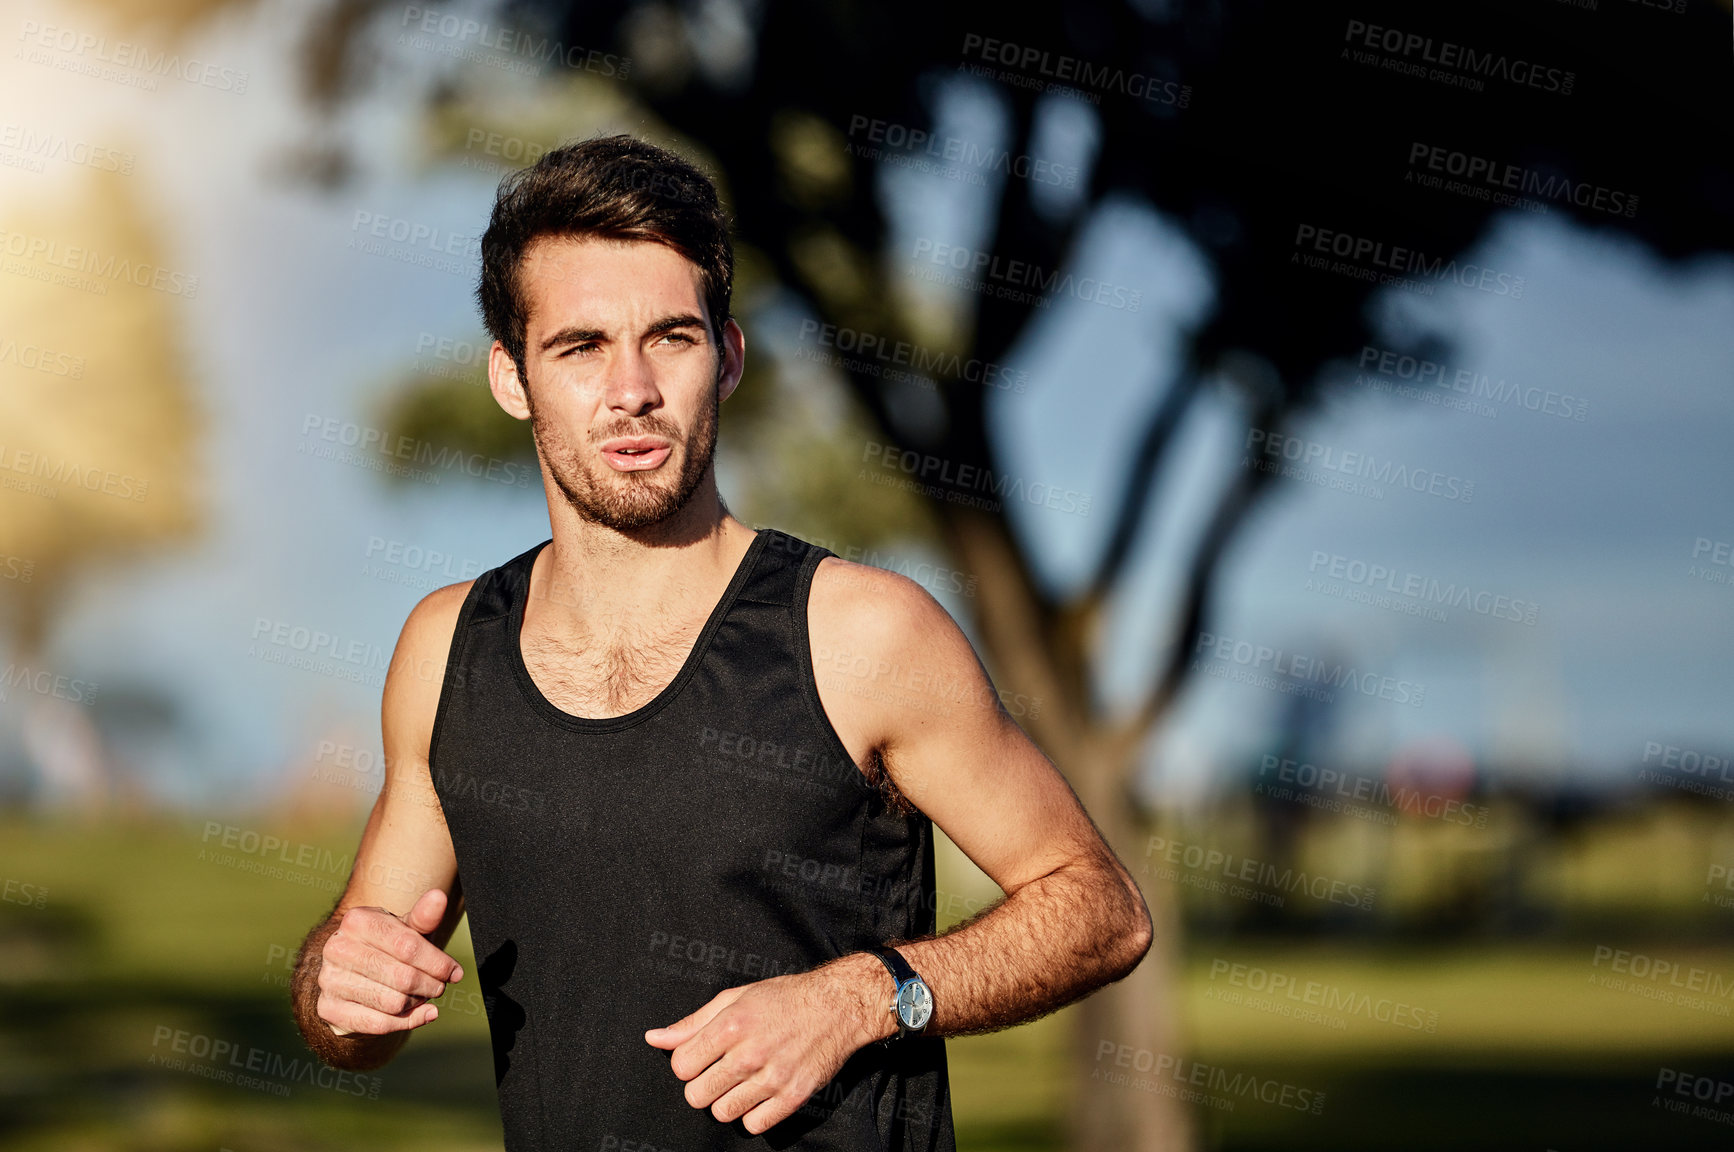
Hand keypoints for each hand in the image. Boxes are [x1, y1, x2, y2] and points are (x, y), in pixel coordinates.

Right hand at [316, 887, 463, 1036]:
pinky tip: (420, 1014)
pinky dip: (406, 1022)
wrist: (352, 972)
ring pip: (393, 1003)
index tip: (455, 973)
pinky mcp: (328, 1008)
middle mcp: (337, 948)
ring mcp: (329, 980)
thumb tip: (439, 897)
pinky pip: (377, 1024)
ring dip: (417, 1002)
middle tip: (439, 987)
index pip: (408, 946)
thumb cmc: (387, 947)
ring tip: (422, 995)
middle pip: (403, 977)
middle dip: (430, 985)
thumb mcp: (405, 929)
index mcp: (357, 921)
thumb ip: (423, 917)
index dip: (438, 963)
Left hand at [644, 955, 888, 1133]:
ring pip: (722, 1113)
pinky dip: (752, 1115)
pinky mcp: (793, 1097)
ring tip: (741, 1082)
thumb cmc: (783, 998)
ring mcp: (772, 1078)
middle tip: (720, 1072)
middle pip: (696, 1096)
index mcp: (730, 1026)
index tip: (701, 1058)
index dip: (687, 1064)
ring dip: (727, 1101)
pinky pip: (753, 1125)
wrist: (837, 1007)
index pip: (680, 1067)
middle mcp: (749, 1054)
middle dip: (702, 1085)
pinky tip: (760, 1094)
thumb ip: (693, 1022)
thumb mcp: (734, 998)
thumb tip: (654, 1039)